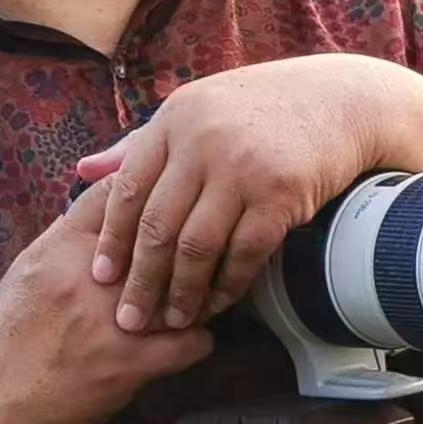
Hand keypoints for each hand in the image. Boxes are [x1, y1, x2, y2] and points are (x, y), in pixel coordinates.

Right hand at [0, 180, 213, 423]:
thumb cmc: (8, 334)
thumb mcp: (31, 268)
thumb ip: (73, 236)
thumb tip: (113, 205)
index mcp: (63, 245)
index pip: (124, 191)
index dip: (156, 192)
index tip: (171, 205)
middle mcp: (89, 275)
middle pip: (166, 236)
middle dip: (186, 244)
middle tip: (199, 256)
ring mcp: (110, 319)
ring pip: (188, 287)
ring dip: (198, 293)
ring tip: (198, 299)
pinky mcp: (128, 365)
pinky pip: (194, 341)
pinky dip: (197, 340)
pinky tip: (186, 342)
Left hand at [75, 54, 386, 333]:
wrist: (340, 101)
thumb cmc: (259, 109)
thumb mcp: (195, 110)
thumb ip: (138, 145)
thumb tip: (82, 172)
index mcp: (175, 118)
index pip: (128, 189)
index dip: (111, 239)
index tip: (99, 279)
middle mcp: (203, 140)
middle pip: (158, 225)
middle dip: (140, 280)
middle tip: (128, 319)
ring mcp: (242, 167)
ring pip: (197, 246)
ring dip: (182, 292)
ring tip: (173, 321)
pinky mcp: (280, 193)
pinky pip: (244, 253)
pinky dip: (228, 286)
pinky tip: (219, 305)